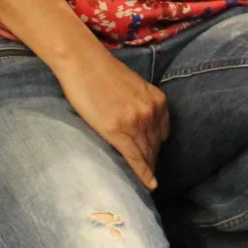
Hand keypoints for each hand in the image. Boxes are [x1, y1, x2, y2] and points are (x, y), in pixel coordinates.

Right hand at [54, 40, 168, 189]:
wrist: (84, 62)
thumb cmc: (103, 72)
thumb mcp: (135, 86)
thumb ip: (143, 104)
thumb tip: (141, 121)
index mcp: (158, 100)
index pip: (163, 133)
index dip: (157, 148)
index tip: (153, 158)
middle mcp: (151, 112)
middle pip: (155, 146)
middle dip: (152, 161)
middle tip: (148, 175)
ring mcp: (136, 123)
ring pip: (146, 154)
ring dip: (146, 169)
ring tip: (144, 183)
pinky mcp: (118, 131)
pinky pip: (135, 158)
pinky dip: (143, 174)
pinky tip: (148, 185)